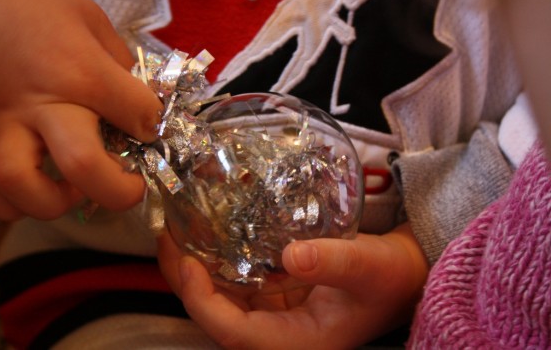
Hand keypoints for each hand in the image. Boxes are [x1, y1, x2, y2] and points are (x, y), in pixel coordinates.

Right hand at [0, 0, 161, 220]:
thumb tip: (140, 108)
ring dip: (57, 201)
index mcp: (79, 72)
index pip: (139, 115)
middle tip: (131, 186)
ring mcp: (1, 127)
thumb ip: (119, 67)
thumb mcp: (90, 21)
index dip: (156, 128)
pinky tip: (37, 185)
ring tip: (75, 188)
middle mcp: (41, 106)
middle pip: (83, 166)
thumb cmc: (36, 8)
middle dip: (119, 190)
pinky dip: (18, 202)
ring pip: (23, 189)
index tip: (152, 130)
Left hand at [157, 222, 428, 348]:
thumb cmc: (390, 276)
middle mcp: (280, 333)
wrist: (401, 274)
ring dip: (197, 268)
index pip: (236, 333)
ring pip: (223, 299)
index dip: (203, 301)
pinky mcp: (277, 295)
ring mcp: (276, 314)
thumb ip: (335, 261)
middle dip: (185, 281)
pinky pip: (238, 283)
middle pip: (218, 316)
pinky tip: (210, 232)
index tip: (187, 261)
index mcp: (298, 342)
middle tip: (168, 237)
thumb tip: (292, 256)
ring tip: (178, 230)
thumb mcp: (369, 266)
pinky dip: (219, 260)